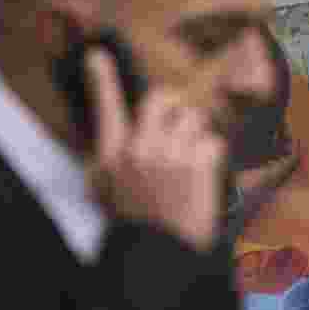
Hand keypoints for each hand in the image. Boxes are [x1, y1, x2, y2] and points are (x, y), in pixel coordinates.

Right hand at [84, 47, 226, 251]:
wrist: (157, 254)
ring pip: (193, 119)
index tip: (96, 54)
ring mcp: (169, 154)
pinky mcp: (197, 164)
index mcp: (112, 154)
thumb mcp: (106, 190)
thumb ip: (110, 158)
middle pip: (161, 99)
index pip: (105, 108)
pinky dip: (212, 157)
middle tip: (177, 126)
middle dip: (174, 108)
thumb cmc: (132, 223)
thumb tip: (118, 137)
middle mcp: (138, 148)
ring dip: (196, 135)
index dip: (101, 80)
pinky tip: (202, 177)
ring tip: (190, 162)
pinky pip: (212, 141)